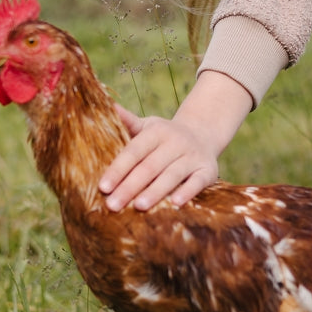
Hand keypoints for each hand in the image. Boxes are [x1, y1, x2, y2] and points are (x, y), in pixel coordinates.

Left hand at [99, 109, 219, 211]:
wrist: (203, 134)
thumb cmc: (165, 136)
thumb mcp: (148, 126)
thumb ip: (127, 122)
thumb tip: (107, 105)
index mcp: (157, 132)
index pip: (134, 151)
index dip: (118, 169)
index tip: (103, 187)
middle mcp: (176, 142)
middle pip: (150, 166)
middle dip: (130, 187)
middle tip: (113, 205)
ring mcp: (193, 156)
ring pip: (172, 175)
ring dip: (155, 191)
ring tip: (139, 207)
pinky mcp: (208, 170)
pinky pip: (198, 182)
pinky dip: (188, 192)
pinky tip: (175, 204)